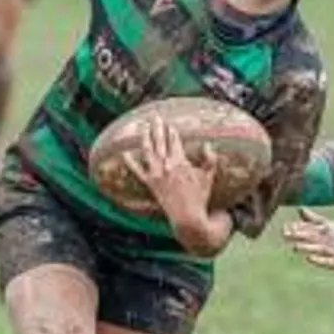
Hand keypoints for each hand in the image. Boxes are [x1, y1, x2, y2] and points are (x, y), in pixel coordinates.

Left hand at [122, 117, 217, 232]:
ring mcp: (156, 174)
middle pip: (160, 142)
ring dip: (145, 138)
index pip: (175, 141)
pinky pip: (138, 171)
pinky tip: (125, 154)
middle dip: (158, 128)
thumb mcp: (208, 177)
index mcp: (180, 162)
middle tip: (155, 117)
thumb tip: (207, 145)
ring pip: (148, 151)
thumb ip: (209, 159)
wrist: (187, 216)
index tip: (169, 124)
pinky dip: (130, 162)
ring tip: (143, 127)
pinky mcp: (150, 184)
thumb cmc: (199, 196)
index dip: (171, 132)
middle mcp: (166, 166)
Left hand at [282, 207, 333, 272]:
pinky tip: (309, 259)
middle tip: (285, 234)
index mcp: (326, 230)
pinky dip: (319, 260)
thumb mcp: (330, 225)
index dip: (297, 227)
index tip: (285, 226)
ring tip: (295, 247)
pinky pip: (328, 261)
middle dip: (299, 235)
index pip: (309, 228)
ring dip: (307, 247)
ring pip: (318, 248)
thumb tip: (300, 209)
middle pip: (312, 237)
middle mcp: (328, 239)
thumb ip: (314, 219)